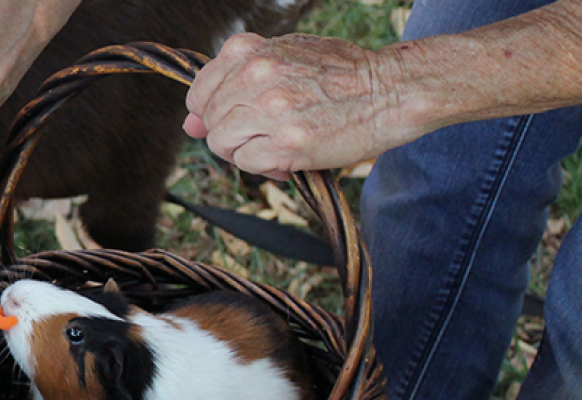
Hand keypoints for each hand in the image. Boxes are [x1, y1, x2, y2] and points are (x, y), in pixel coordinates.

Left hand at [184, 33, 412, 178]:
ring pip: (223, 143)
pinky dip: (264, 167)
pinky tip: (289, 159)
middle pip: (211, 121)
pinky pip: (248, 163)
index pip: (200, 91)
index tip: (232, 119)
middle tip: (265, 134)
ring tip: (277, 145)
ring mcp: (270, 110)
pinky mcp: (287, 143)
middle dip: (231, 134)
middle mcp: (256, 76)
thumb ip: (235, 82)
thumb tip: (190, 122)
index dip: (211, 112)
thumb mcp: (286, 57)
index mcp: (250, 51)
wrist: (391, 91)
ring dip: (245, 151)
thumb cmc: (342, 74)